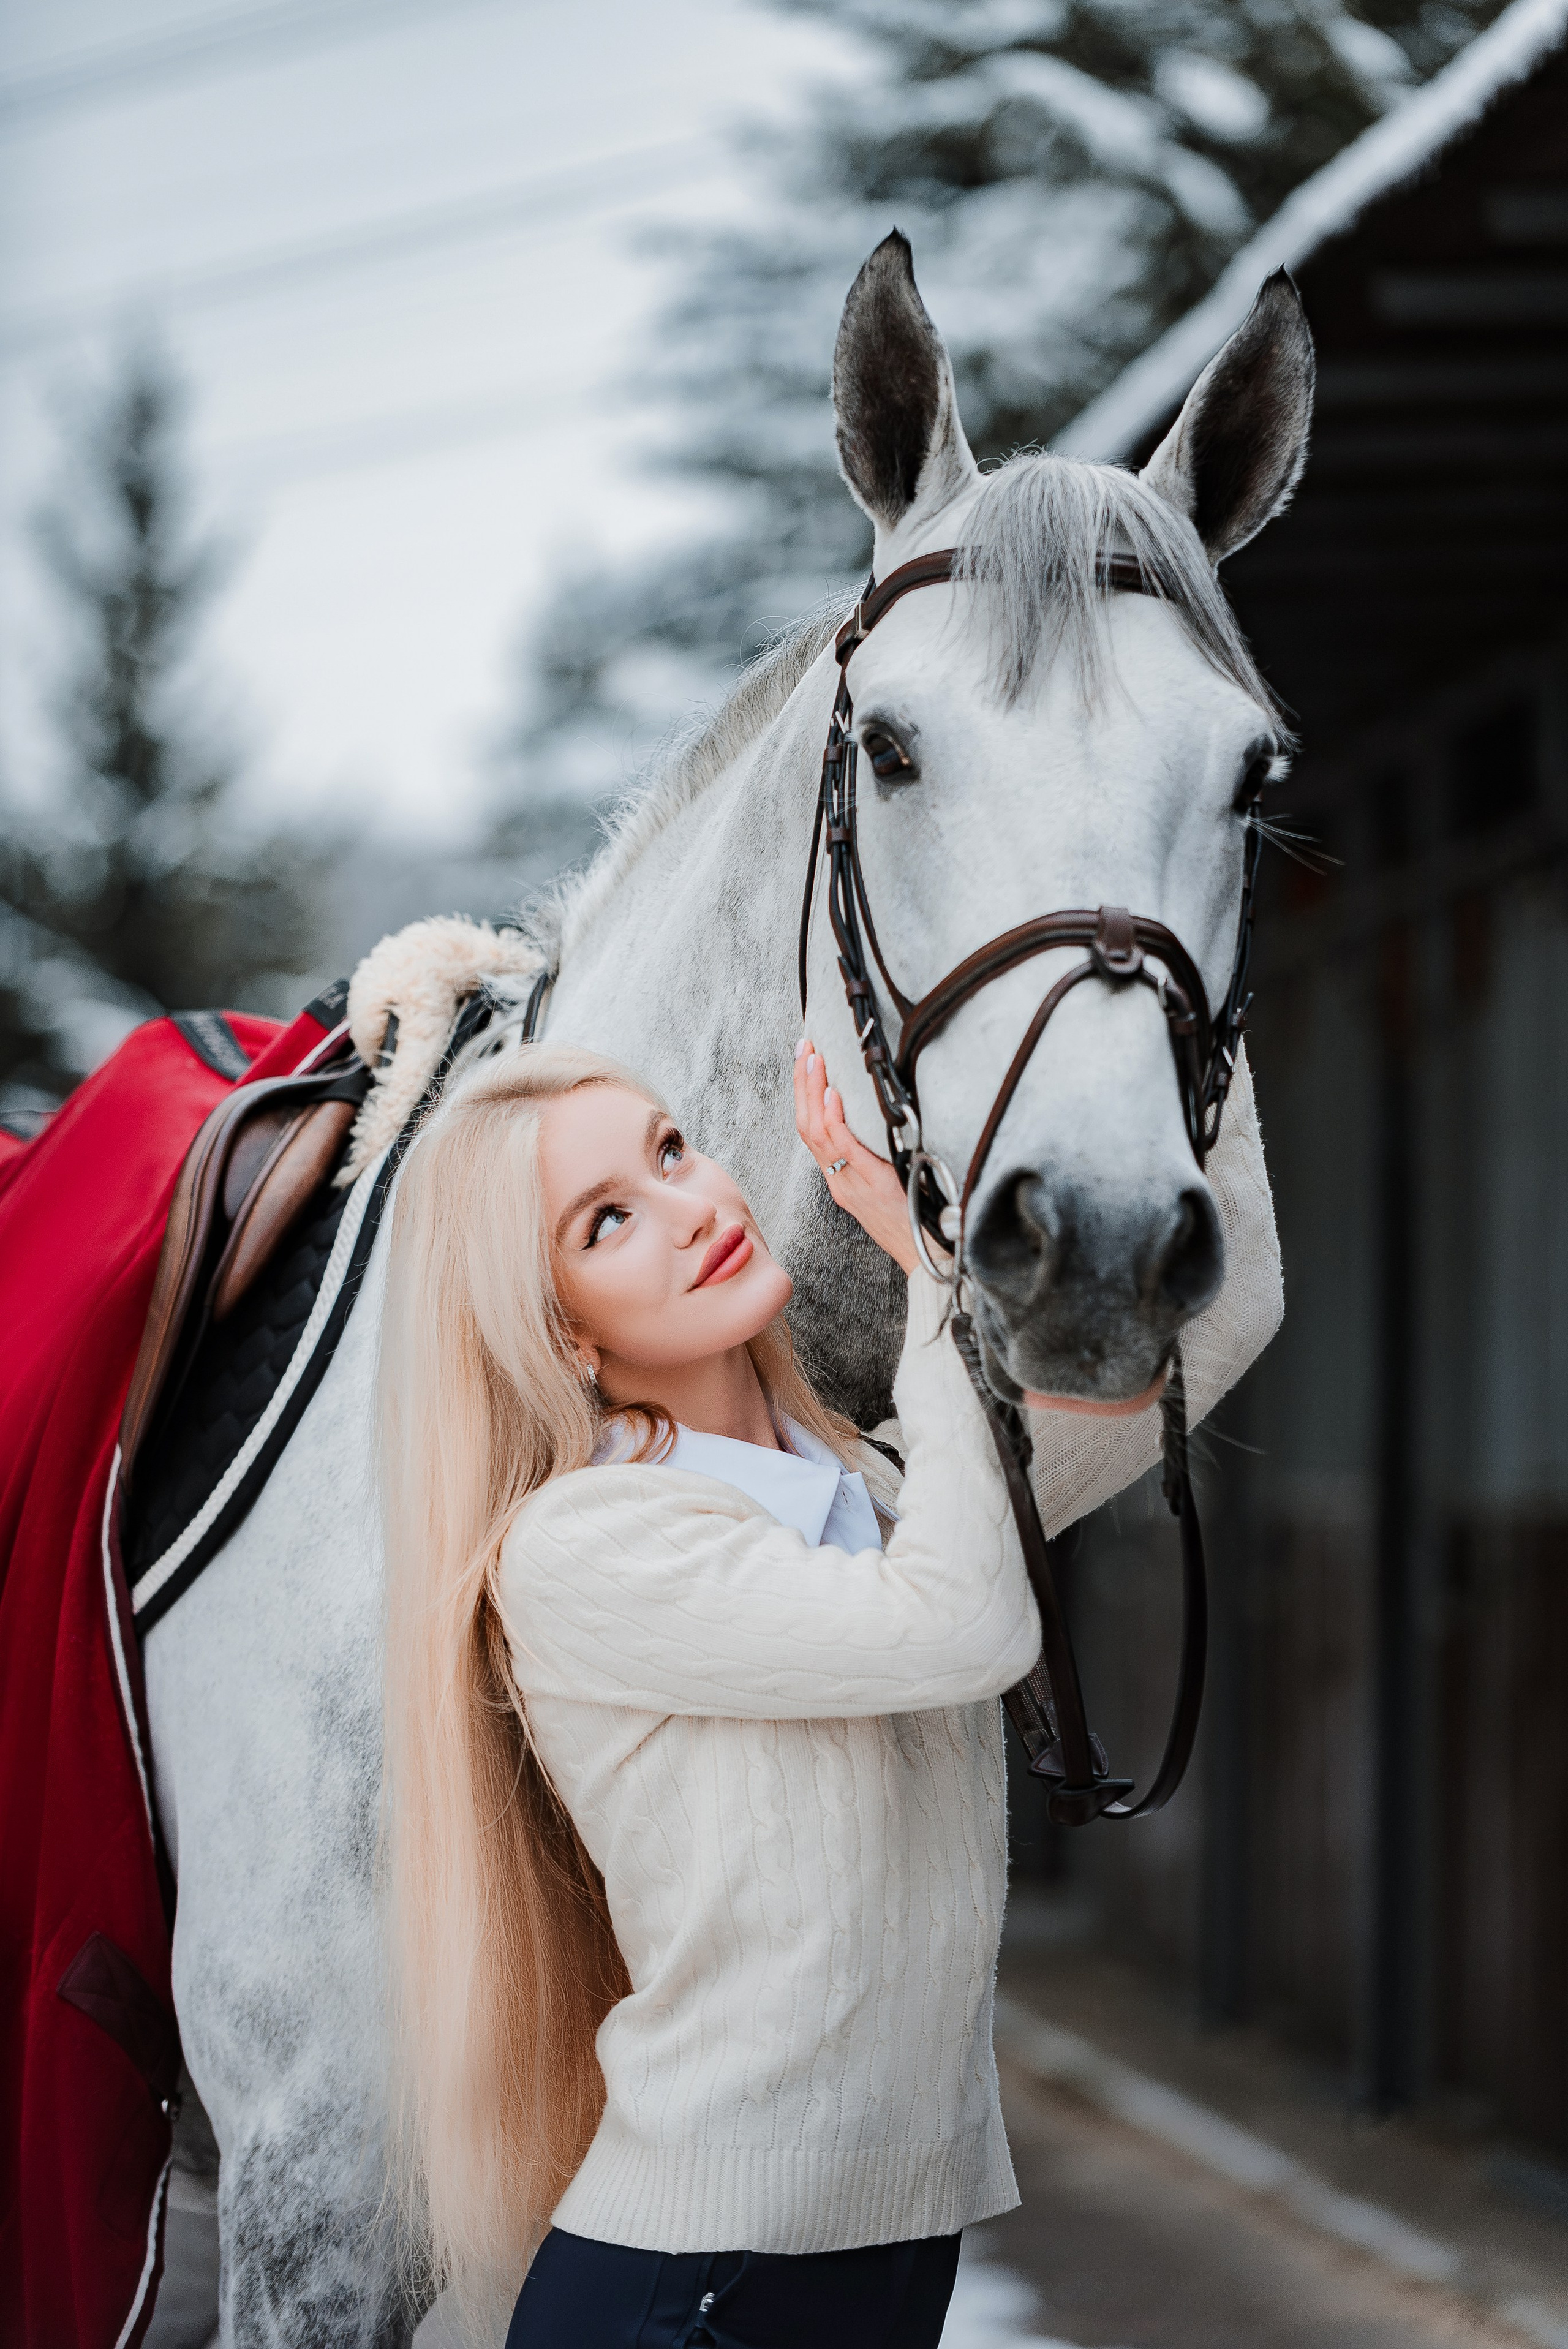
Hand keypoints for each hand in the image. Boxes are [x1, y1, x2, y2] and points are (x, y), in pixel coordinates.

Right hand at [792, 1037, 925, 1276]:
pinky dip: (835, 1120)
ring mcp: (850, 1183)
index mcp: (838, 1178)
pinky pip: (845, 1149)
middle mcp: (838, 1180)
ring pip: (817, 1133)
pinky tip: (833, 1095)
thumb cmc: (910, 1219)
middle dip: (801, 1084)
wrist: (923, 1256)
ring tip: (814, 1060)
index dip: (803, 1094)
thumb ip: (875, 1155)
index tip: (805, 1060)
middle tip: (804, 1048)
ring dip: (813, 1092)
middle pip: (806, 1126)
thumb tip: (878, 1116)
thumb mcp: (887, 1182)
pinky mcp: (871, 1184)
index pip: (810, 1130)